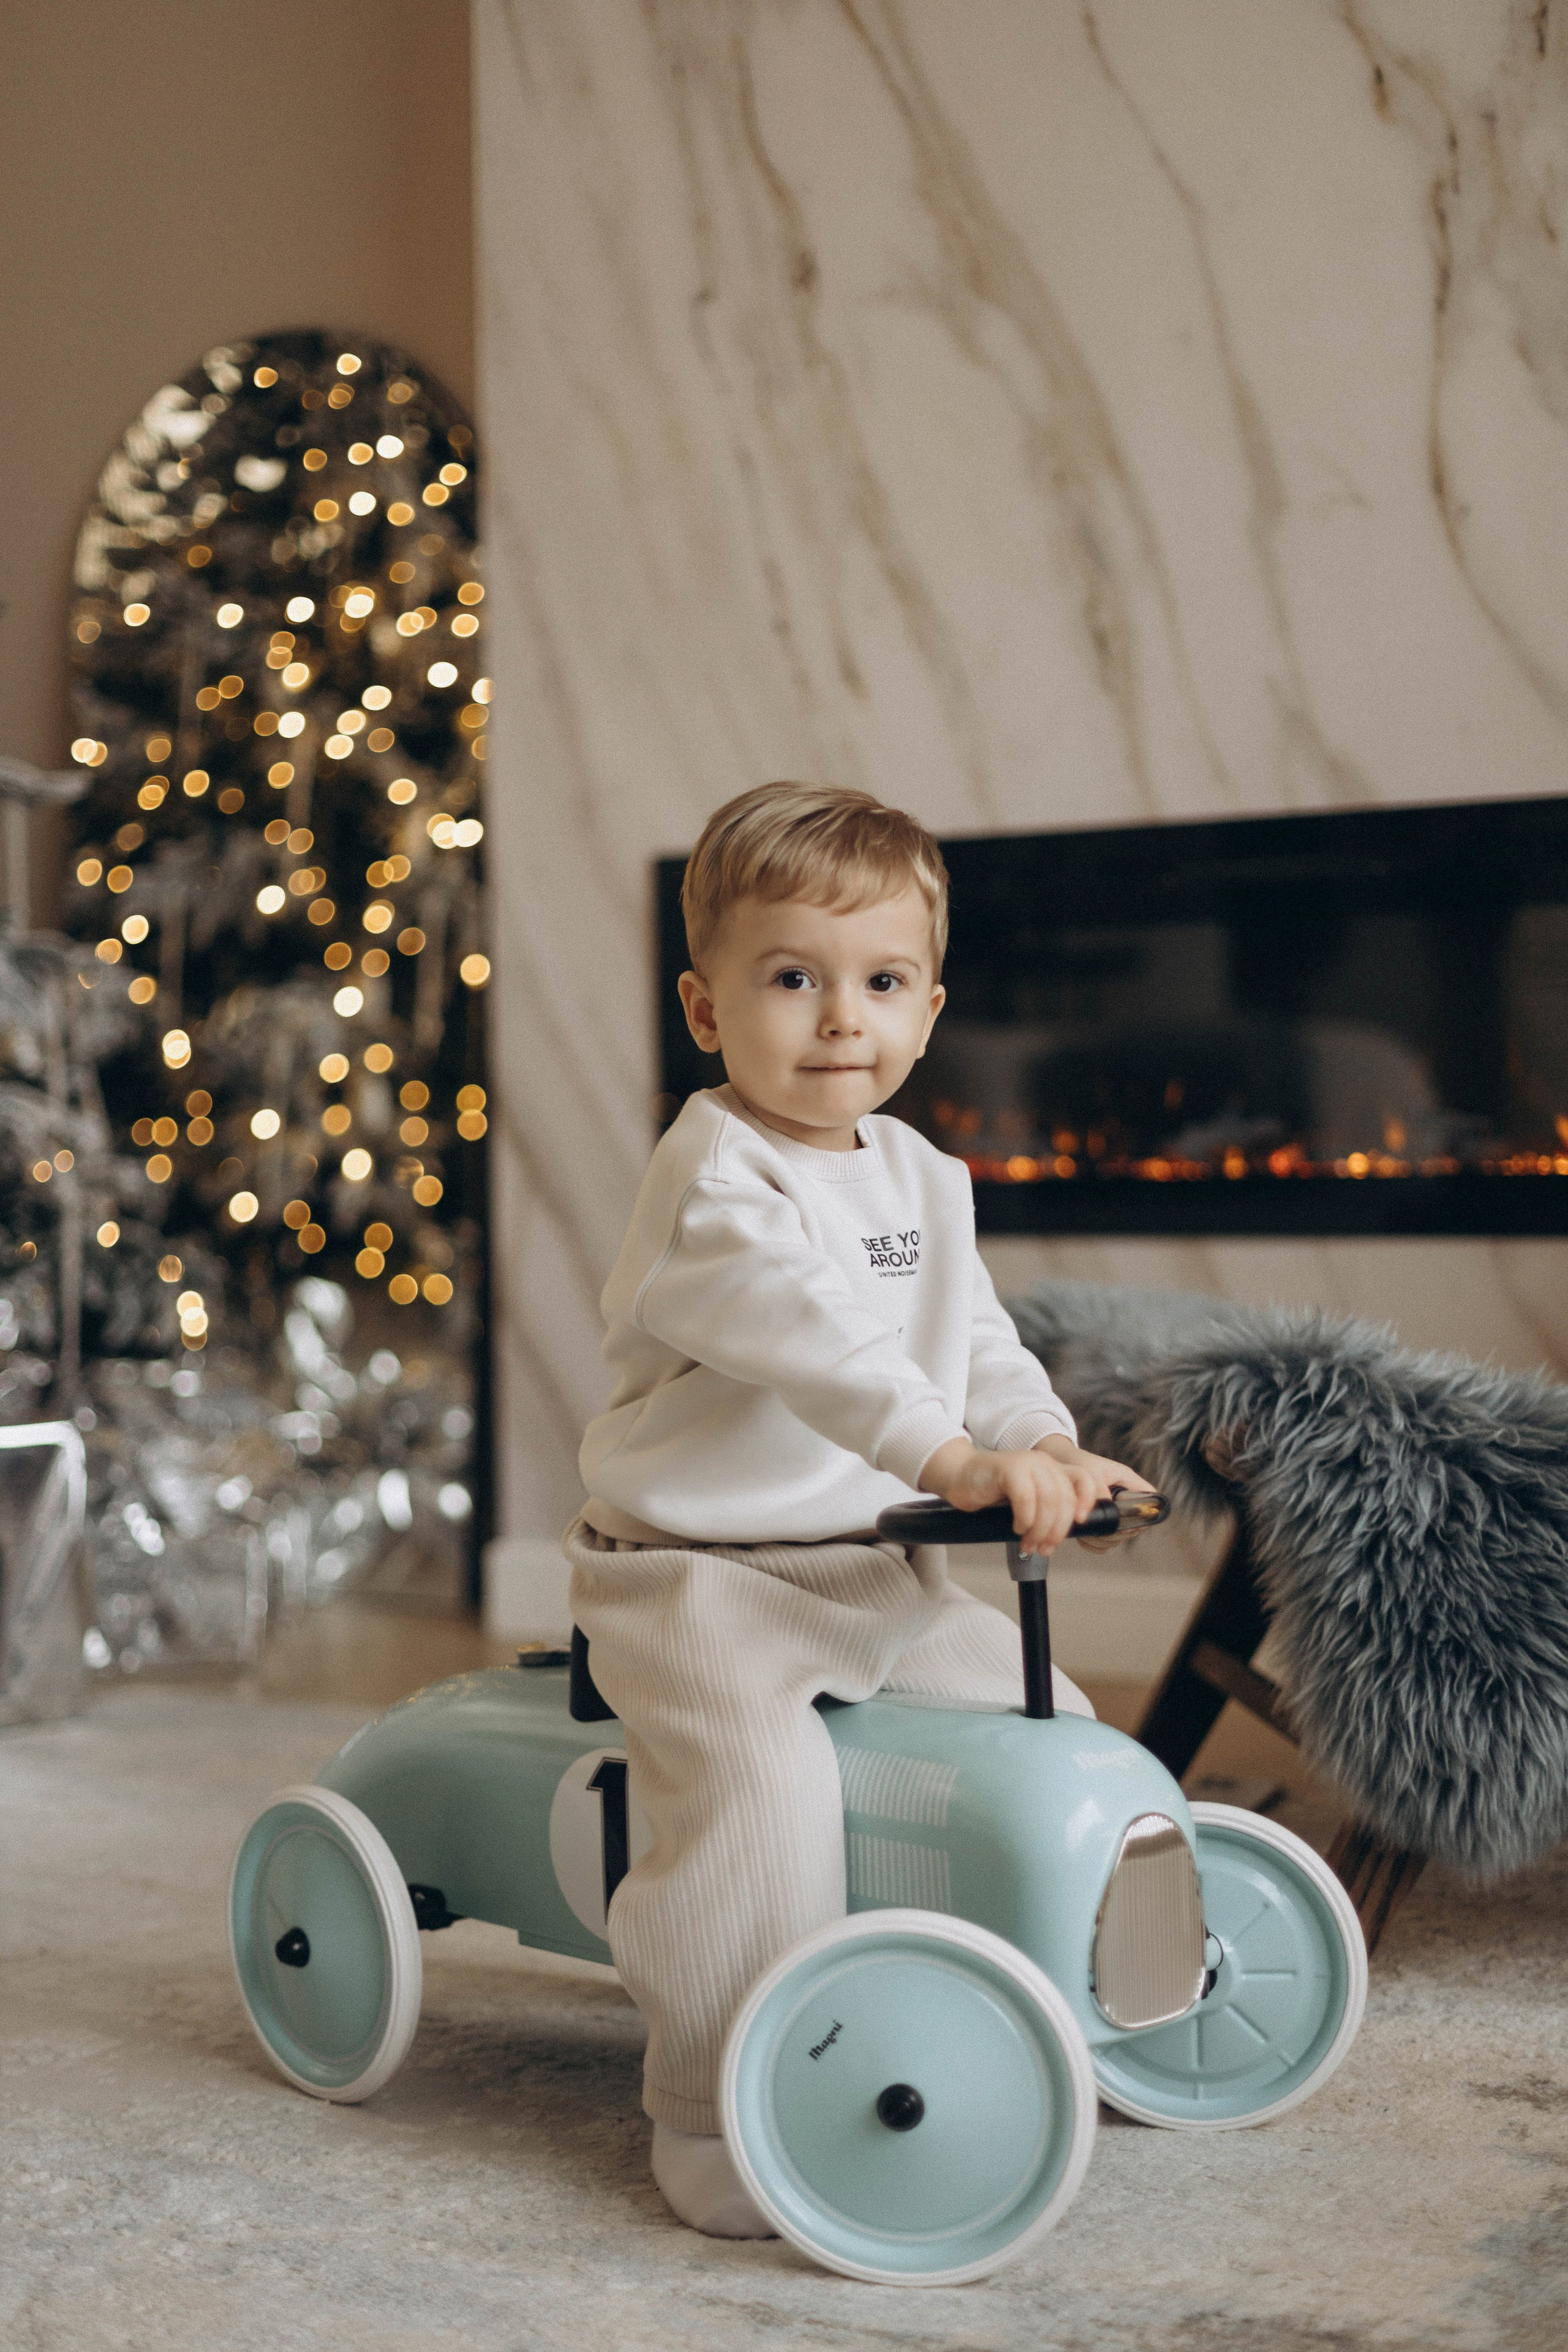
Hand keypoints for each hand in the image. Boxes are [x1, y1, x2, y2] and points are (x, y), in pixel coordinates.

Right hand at [919, 1436, 1097, 1555]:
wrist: (960, 1477)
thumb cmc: (993, 1493)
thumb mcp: (1029, 1501)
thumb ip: (1048, 1510)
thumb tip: (1064, 1536)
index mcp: (1053, 1469)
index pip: (1084, 1481)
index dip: (1088, 1502)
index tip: (1081, 1524)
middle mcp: (1044, 1463)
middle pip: (1066, 1499)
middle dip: (1057, 1530)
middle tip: (1044, 1549)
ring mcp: (1027, 1463)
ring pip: (1049, 1501)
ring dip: (1040, 1530)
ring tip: (1029, 1545)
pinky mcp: (1008, 1468)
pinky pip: (1026, 1498)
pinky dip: (1025, 1519)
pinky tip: (1018, 1528)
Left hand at [1034, 1437, 1158, 1550]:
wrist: (1058, 1463)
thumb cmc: (1076, 1462)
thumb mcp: (1089, 1471)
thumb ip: (1099, 1489)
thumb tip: (1105, 1509)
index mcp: (1128, 1481)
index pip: (1152, 1499)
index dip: (1145, 1513)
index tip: (1127, 1520)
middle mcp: (1124, 1499)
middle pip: (1136, 1525)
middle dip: (1119, 1532)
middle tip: (1100, 1528)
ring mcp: (1113, 1513)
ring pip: (1119, 1537)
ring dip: (1105, 1539)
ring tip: (1088, 1532)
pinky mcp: (1099, 1523)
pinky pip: (1103, 1543)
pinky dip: (1094, 1544)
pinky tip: (1084, 1538)